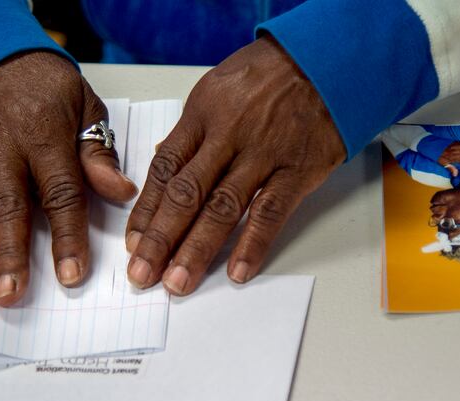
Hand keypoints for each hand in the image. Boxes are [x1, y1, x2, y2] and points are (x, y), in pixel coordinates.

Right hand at [0, 51, 137, 305]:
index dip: (66, 236)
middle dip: (8, 256)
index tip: (71, 274)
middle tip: (10, 295)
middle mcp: (4, 153)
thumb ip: (97, 151)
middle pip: (8, 210)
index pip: (59, 193)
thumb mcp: (82, 105)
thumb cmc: (42, 86)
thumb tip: (121, 191)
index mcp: (44, 137)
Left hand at [125, 36, 345, 295]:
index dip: (145, 212)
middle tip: (142, 274)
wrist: (327, 59)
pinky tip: (237, 272)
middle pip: (186, 195)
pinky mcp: (297, 170)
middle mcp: (227, 136)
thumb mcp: (215, 90)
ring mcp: (263, 155)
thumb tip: (163, 167)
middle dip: (160, 239)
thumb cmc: (266, 76)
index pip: (164, 170)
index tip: (132, 244)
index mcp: (201, 115)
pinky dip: (253, 244)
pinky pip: (271, 212)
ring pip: (223, 208)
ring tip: (178, 282)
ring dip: (197, 249)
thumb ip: (190, 133)